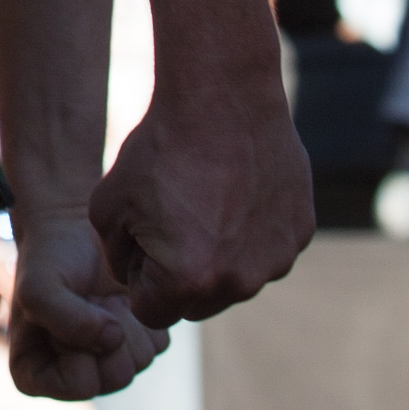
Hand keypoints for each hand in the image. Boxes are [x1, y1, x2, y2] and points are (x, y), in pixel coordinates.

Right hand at [5, 204, 170, 401]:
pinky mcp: (137, 342)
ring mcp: (109, 361)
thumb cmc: (48, 257)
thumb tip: (114, 338)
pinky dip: (144, 315)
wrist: (74, 228)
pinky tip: (122, 295)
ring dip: (127, 320)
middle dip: (110, 332)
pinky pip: (158, 343)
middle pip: (117, 377)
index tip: (67, 307)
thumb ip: (64, 319)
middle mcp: (74, 376)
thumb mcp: (39, 286)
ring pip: (140, 361)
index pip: (78, 385)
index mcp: (37, 374)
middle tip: (92, 299)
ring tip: (104, 295)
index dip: (80, 343)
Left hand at [89, 79, 311, 330]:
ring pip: (235, 277)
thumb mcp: (108, 207)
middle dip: (180, 275)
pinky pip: (266, 250)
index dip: (139, 277)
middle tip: (173, 220)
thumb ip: (118, 258)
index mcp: (188, 280)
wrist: (223, 98)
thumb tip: (136, 276)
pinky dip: (252, 232)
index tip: (143, 238)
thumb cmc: (160, 150)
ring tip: (208, 201)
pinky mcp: (301, 233)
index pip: (152, 311)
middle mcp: (239, 281)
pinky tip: (239, 191)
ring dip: (219, 256)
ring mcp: (276, 259)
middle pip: (197, 303)